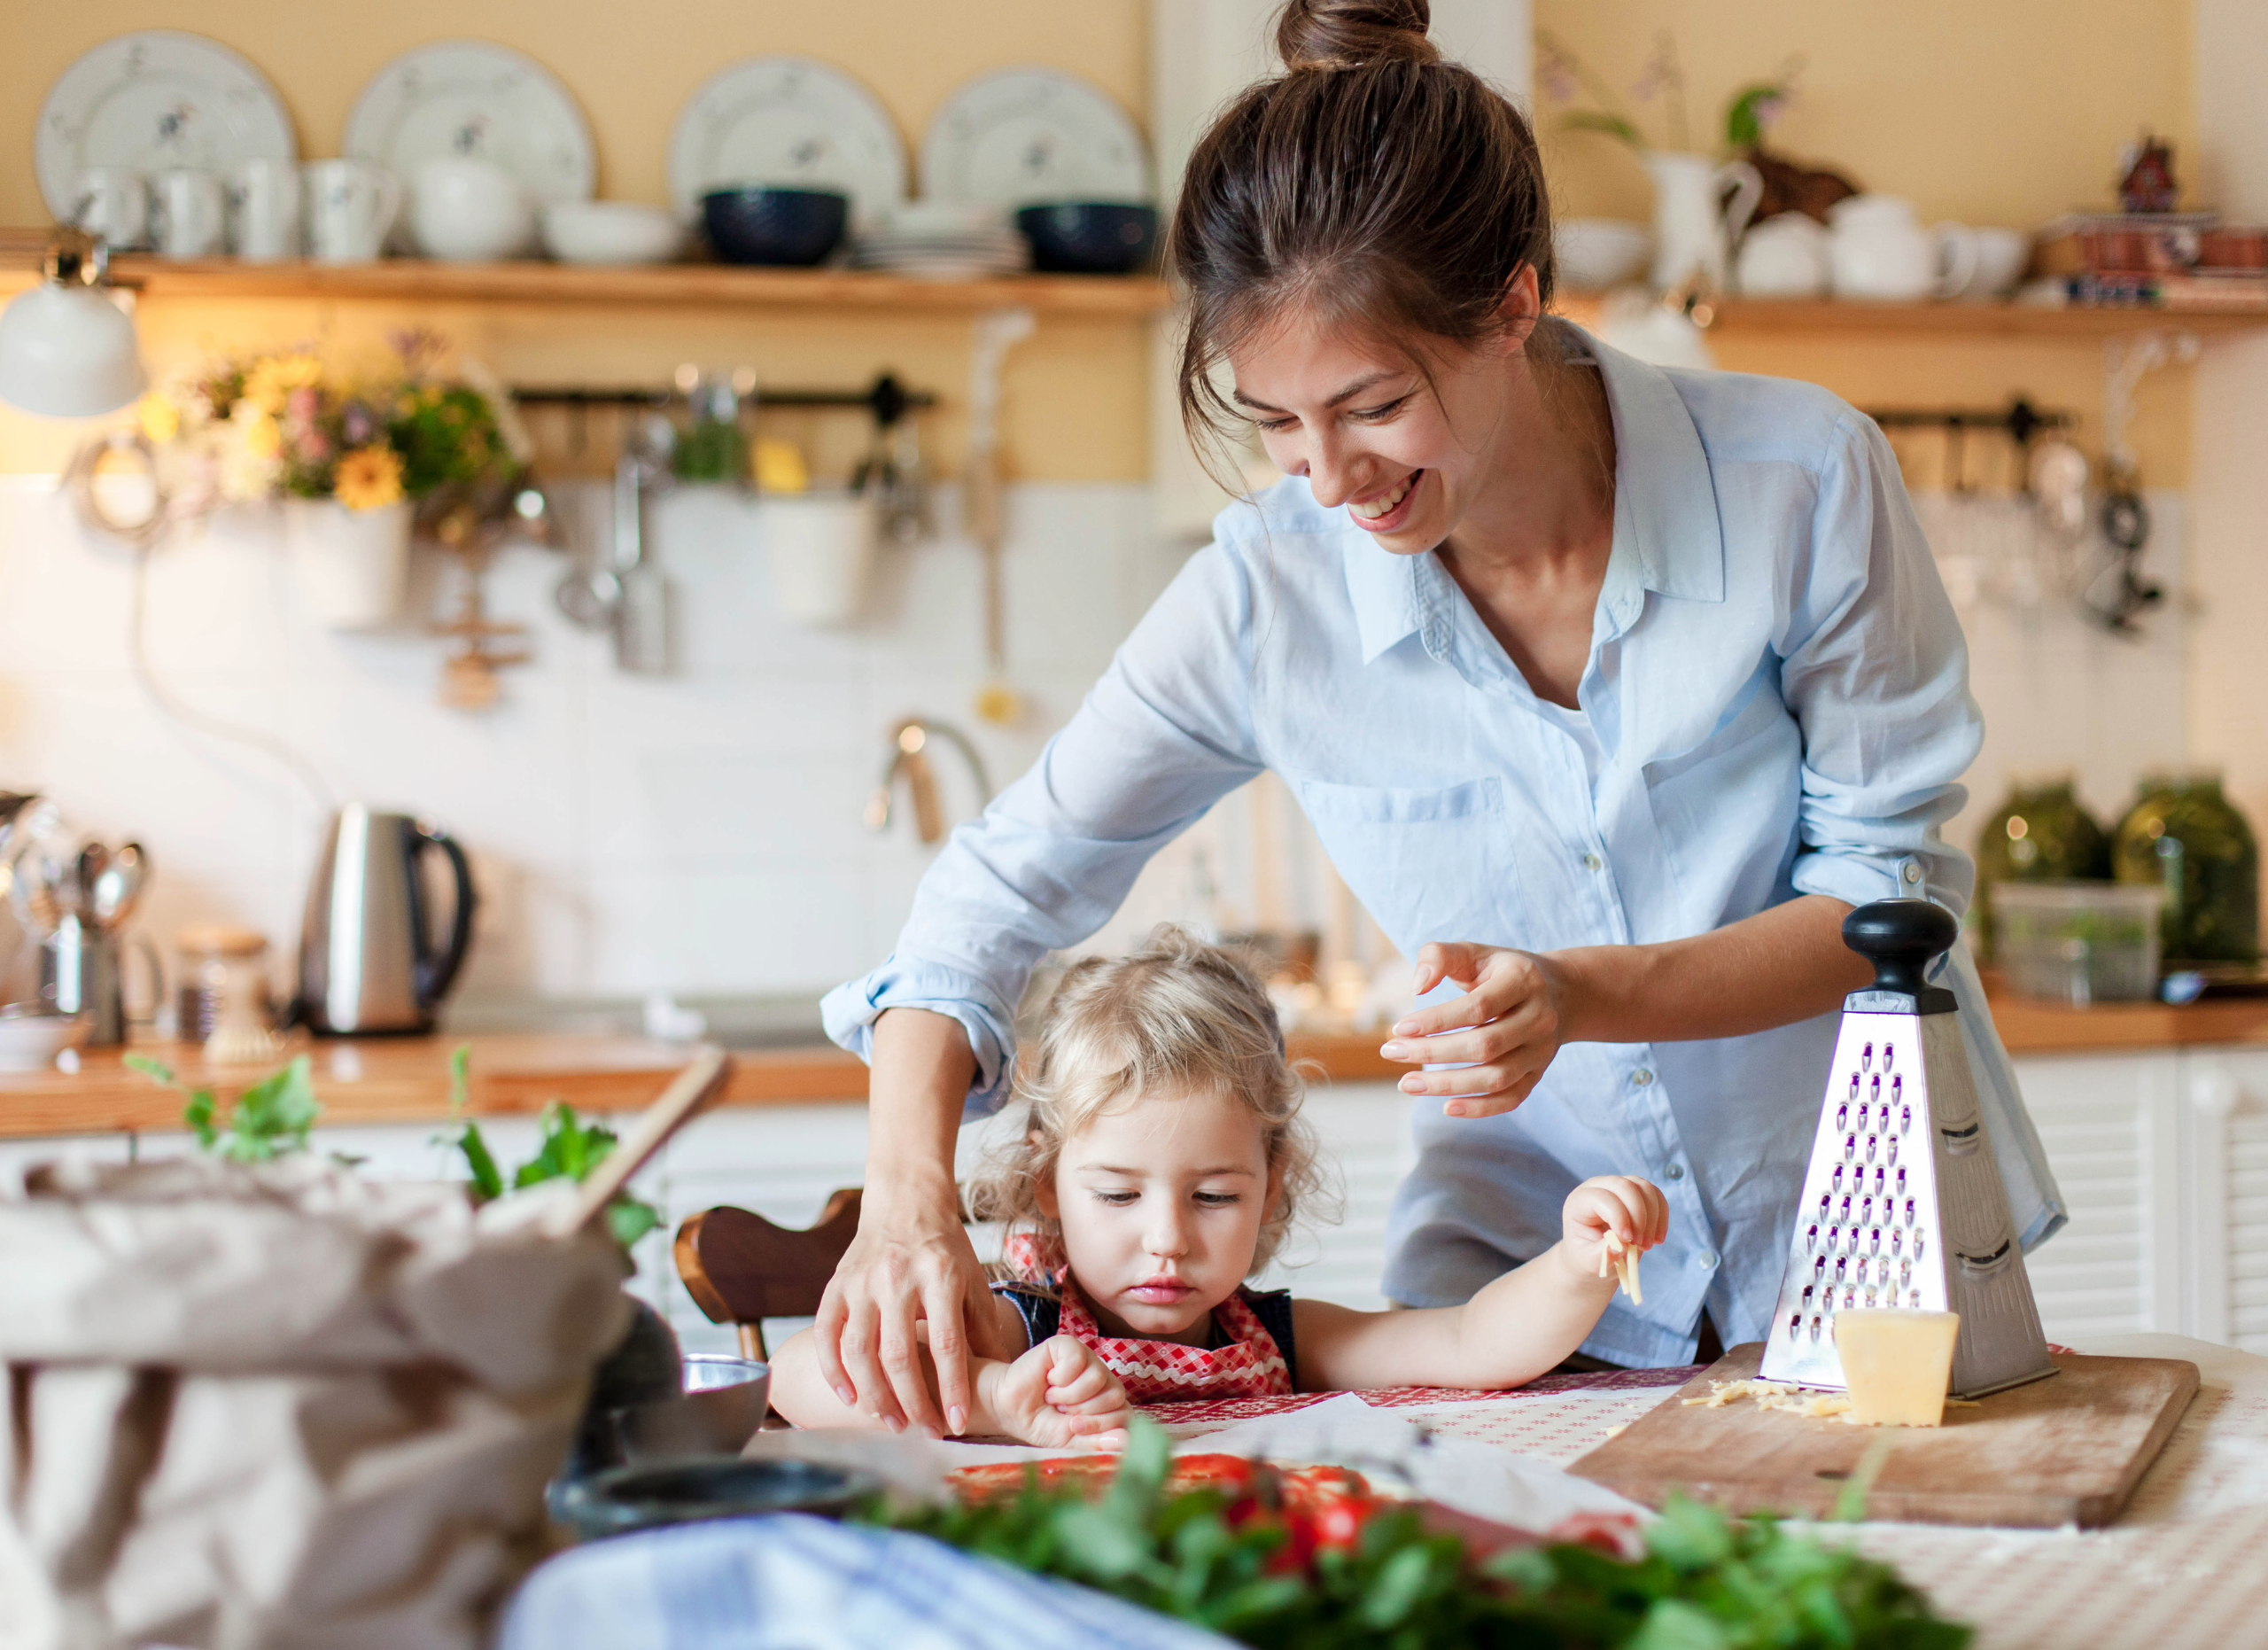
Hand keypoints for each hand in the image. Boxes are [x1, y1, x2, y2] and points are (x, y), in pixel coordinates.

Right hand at [813, 1189, 1004, 1437]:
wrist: (905, 1200)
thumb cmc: (944, 1247)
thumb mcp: (973, 1280)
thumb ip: (983, 1327)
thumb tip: (1000, 1375)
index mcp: (939, 1276)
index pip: (945, 1342)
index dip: (950, 1387)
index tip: (957, 1422)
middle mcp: (897, 1278)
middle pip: (899, 1354)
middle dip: (913, 1401)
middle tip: (924, 1431)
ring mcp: (862, 1282)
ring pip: (860, 1350)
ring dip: (875, 1394)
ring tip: (892, 1422)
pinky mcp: (837, 1285)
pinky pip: (826, 1334)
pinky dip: (833, 1370)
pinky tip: (849, 1397)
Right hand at [982, 1336, 1132, 1451]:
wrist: (1008, 1408)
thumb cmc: (1041, 1423)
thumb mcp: (1072, 1441)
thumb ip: (1099, 1442)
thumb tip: (1126, 1441)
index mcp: (1108, 1401)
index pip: (1125, 1414)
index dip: (1101, 1426)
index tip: (1073, 1426)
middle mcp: (1102, 1378)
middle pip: (1115, 1395)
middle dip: (1084, 1411)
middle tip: (1063, 1410)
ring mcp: (1087, 1359)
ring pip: (1098, 1378)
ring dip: (1069, 1395)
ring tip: (1053, 1396)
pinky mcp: (1068, 1344)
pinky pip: (1078, 1361)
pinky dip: (1060, 1377)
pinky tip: (1049, 1379)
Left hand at [1378, 943, 1570, 1117]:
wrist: (1559, 992)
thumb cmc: (1500, 971)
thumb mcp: (1473, 952)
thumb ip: (1438, 956)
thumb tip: (1417, 987)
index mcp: (1522, 981)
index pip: (1478, 1007)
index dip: (1437, 1021)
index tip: (1398, 1028)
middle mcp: (1539, 1018)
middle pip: (1485, 1046)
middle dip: (1433, 1053)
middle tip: (1390, 1052)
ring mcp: (1542, 1050)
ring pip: (1496, 1077)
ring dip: (1448, 1085)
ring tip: (1407, 1084)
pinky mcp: (1538, 1074)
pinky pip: (1511, 1098)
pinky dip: (1480, 1108)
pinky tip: (1446, 1107)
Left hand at [1562, 1175, 1669, 1281]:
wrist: (1593, 1255)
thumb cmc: (1587, 1256)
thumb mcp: (1588, 1262)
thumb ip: (1601, 1255)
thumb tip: (1620, 1245)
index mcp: (1579, 1202)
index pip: (1602, 1197)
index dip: (1618, 1217)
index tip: (1627, 1241)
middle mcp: (1598, 1187)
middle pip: (1625, 1186)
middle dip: (1639, 1217)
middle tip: (1640, 1245)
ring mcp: (1618, 1186)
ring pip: (1644, 1188)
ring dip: (1652, 1218)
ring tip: (1647, 1245)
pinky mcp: (1636, 1192)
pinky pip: (1656, 1195)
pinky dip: (1661, 1217)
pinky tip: (1657, 1239)